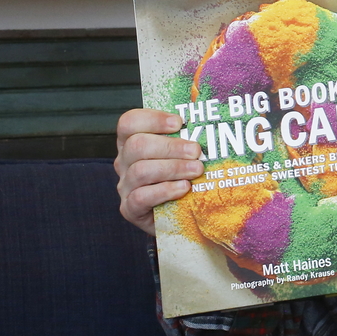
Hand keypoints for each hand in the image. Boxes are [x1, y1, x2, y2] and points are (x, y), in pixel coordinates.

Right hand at [114, 108, 202, 235]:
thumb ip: (188, 139)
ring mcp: (125, 186)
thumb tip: (211, 124)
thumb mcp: (183, 155)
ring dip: (173, 168)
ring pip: (140, 171)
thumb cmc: (183, 178)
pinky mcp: (130, 209)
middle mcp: (125, 162)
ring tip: (196, 170)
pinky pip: (141, 197)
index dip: (153, 119)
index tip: (179, 123)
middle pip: (137, 145)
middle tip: (196, 151)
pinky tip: (184, 188)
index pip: (130, 122)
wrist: (180, 216)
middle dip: (170, 146)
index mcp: (132, 142)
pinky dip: (165, 191)